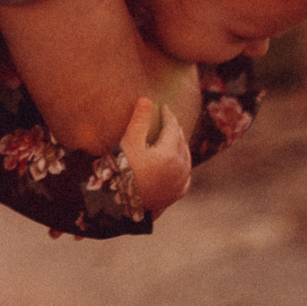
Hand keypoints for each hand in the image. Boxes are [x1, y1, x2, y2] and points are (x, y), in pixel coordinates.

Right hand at [121, 95, 191, 218]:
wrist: (120, 206)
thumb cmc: (122, 172)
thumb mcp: (129, 143)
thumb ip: (139, 121)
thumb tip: (146, 99)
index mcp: (170, 153)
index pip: (172, 127)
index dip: (168, 115)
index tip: (163, 106)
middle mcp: (180, 168)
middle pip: (181, 141)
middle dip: (175, 128)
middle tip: (169, 119)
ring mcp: (180, 182)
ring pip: (186, 158)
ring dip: (181, 145)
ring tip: (174, 138)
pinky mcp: (176, 194)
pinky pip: (185, 176)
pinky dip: (183, 165)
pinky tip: (179, 164)